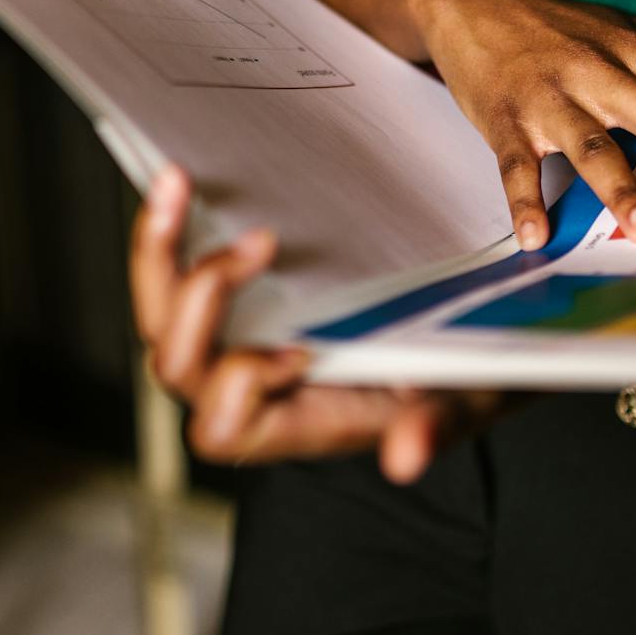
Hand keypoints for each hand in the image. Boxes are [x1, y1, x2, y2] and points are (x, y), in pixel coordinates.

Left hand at [133, 166, 503, 481]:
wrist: (476, 336)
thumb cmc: (469, 377)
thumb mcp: (468, 398)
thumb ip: (435, 426)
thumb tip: (405, 456)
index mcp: (300, 422)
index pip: (226, 424)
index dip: (245, 384)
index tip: (303, 346)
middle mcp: (255, 387)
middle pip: (177, 364)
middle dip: (199, 301)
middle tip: (261, 242)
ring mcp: (240, 338)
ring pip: (161, 314)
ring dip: (159, 251)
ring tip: (179, 184)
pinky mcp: (240, 296)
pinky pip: (177, 272)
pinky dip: (171, 228)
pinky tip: (181, 178)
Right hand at [403, 0, 635, 247]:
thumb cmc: (556, 23)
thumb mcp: (620, 26)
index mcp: (633, 50)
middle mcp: (597, 71)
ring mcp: (548, 96)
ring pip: (590, 144)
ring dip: (619, 187)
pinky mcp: (502, 118)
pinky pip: (515, 164)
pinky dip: (524, 201)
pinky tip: (535, 237)